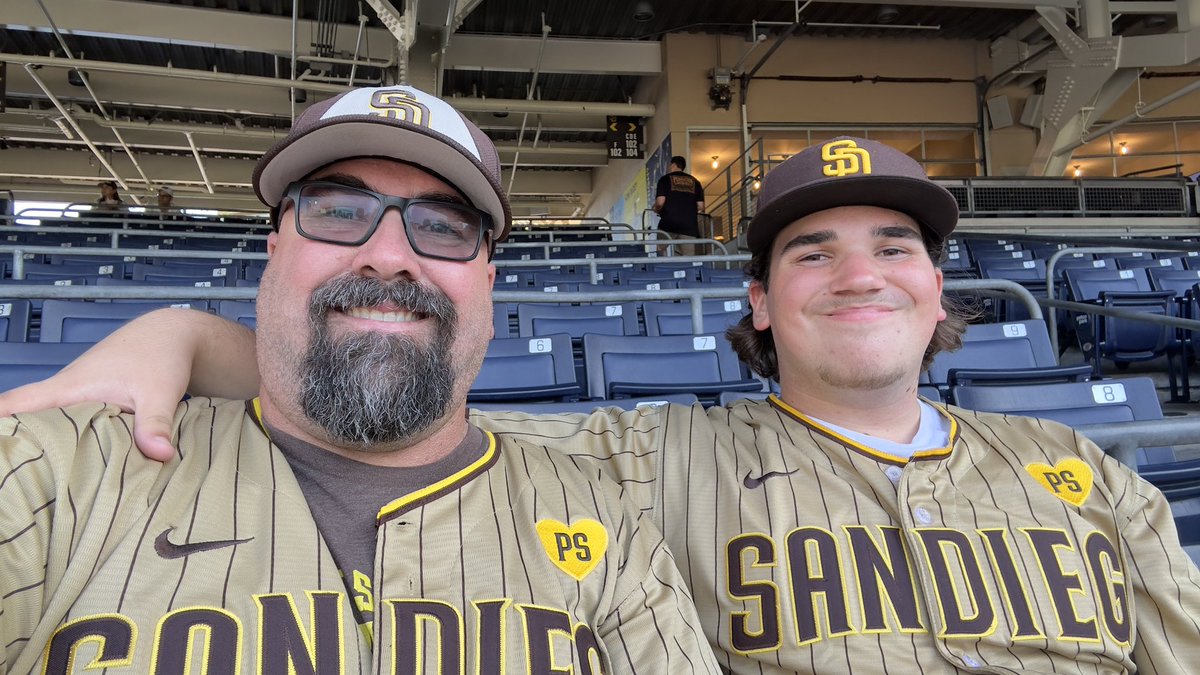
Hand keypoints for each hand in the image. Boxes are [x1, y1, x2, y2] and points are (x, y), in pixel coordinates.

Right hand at [0, 308, 256, 461]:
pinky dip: (68, 440)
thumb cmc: (160, 354)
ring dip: (43, 445)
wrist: (173, 334)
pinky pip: (70, 424)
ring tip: (34, 479)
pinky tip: (72, 464)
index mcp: (69, 389)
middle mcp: (65, 393)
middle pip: (25, 419)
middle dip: (15, 444)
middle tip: (11, 475)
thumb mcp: (159, 392)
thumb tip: (160, 455)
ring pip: (49, 424)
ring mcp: (78, 398)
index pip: (14, 403)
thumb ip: (155, 424)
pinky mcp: (93, 403)